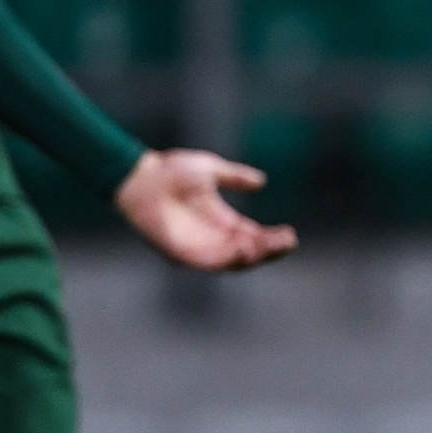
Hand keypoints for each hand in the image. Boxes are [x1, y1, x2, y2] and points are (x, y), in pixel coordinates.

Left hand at [114, 149, 297, 270]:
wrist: (140, 176)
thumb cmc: (170, 171)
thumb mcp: (211, 170)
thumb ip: (235, 177)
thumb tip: (261, 181)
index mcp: (219, 219)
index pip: (252, 236)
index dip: (271, 238)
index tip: (291, 235)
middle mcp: (211, 236)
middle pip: (247, 252)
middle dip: (269, 249)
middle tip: (288, 242)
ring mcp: (197, 246)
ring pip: (232, 261)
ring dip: (254, 256)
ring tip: (272, 246)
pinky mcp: (181, 253)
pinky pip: (209, 262)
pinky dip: (228, 259)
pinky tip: (245, 249)